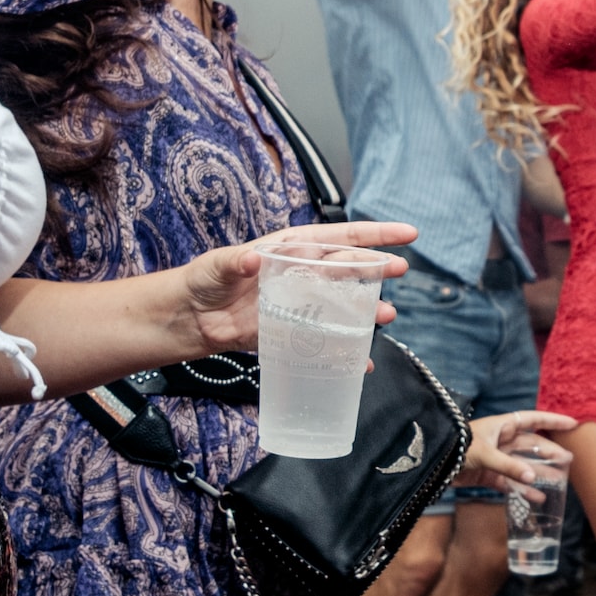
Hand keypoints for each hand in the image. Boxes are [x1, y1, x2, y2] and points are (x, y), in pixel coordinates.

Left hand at [175, 220, 414, 351]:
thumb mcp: (218, 265)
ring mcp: (301, 304)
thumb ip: (236, 262)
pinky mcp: (293, 332)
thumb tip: (251, 259)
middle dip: (378, 269)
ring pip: (343, 305)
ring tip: (386, 316)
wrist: (190, 318)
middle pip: (350, 269)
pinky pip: (325, 341)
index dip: (375, 235)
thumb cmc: (204, 281)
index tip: (406, 234)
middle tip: (402, 270)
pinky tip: (361, 361)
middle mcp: (303, 274)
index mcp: (292, 248)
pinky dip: (344, 351)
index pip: (340, 237)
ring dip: (366, 311)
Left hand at [461, 409, 577, 499]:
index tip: (572, 424)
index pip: (533, 420)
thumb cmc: (458, 448)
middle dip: (550, 452)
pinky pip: (510, 482)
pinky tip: (537, 497)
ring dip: (540, 472)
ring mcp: (496, 458)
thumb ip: (510, 466)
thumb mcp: (485, 454)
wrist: (433, 463)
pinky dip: (522, 489)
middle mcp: (501, 440)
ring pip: (524, 465)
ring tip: (559, 479)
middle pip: (532, 445)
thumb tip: (534, 479)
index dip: (552, 421)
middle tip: (569, 460)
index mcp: (502, 426)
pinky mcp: (488, 475)